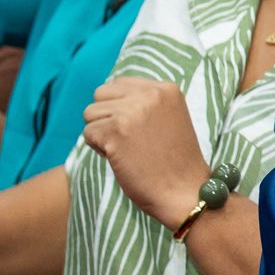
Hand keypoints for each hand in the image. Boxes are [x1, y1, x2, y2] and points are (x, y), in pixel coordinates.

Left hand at [83, 78, 207, 227]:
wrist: (185, 192)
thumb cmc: (175, 161)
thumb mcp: (169, 117)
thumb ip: (144, 102)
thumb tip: (106, 95)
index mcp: (165, 89)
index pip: (119, 83)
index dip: (119, 107)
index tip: (136, 128)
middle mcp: (149, 94)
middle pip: (100, 94)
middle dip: (106, 117)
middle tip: (128, 140)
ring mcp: (132, 112)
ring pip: (90, 113)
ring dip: (101, 133)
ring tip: (125, 149)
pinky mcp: (116, 133)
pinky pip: (88, 134)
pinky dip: (99, 149)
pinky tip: (121, 159)